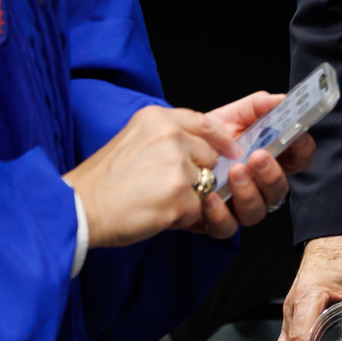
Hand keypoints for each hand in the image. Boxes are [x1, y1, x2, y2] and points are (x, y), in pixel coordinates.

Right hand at [66, 92, 290, 248]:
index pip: (213, 120)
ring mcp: (178, 163)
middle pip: (218, 157)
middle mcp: (171, 133)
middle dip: (208, 179)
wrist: (75, 210)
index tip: (266, 130)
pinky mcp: (180, 195)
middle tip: (185, 188)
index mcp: (161, 118)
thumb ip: (180, 140)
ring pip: (212, 187)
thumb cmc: (106, 183)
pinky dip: (185, 222)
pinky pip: (203, 214)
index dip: (244, 128)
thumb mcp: (138, 143)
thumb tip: (228, 150)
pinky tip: (159, 217)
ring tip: (163, 202)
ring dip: (193, 202)